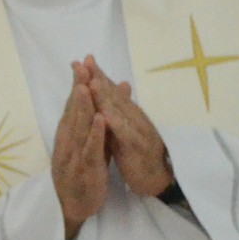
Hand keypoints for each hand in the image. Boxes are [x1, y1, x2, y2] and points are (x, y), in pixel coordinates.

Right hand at [52, 61, 110, 239]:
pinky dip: (94, 134)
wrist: (73, 206)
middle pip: (73, 112)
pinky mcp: (85, 169)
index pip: (73, 106)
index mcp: (69, 135)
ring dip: (81, 107)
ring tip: (85, 87)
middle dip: (78, 89)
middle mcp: (67, 143)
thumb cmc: (83, 172)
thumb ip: (97, 121)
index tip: (82, 64)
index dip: (77, 85)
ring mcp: (74, 156)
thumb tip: (104, 99)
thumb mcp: (91, 144)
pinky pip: (90, 149)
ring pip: (78, 128)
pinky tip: (99, 120)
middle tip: (81, 67)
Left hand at [85, 63, 173, 199]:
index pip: (111, 91)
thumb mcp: (123, 131)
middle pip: (114, 95)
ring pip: (119, 111)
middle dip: (98, 78)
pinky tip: (103, 115)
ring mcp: (137, 130)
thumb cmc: (137, 154)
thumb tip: (106, 99)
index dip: (97, 76)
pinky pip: (124, 134)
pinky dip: (114, 124)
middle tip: (84, 61)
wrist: (156, 178)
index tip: (83, 61)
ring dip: (105, 96)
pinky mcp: (137, 147)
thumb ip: (115, 114)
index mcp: (127, 115)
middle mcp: (133, 118)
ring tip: (91, 82)